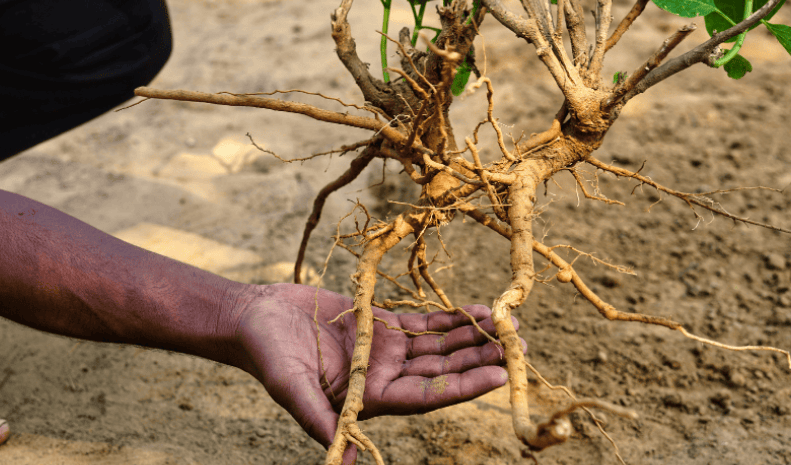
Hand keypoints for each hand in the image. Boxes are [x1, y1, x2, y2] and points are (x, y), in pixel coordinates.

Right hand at [232, 283, 526, 463]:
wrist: (256, 320)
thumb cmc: (268, 357)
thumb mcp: (291, 390)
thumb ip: (320, 420)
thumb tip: (344, 459)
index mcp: (370, 399)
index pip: (428, 396)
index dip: (464, 386)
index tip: (499, 374)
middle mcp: (385, 377)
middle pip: (442, 371)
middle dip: (479, 359)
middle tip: (517, 346)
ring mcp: (386, 350)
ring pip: (439, 346)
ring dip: (472, 337)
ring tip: (507, 324)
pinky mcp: (381, 324)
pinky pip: (424, 323)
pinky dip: (450, 318)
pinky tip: (476, 311)